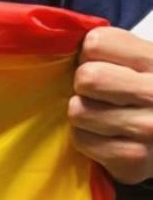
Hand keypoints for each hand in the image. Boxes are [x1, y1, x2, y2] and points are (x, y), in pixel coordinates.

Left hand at [69, 26, 152, 183]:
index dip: (88, 55)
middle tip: (100, 95)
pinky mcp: (134, 158)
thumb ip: (106, 46)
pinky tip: (107, 137)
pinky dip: (87, 139)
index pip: (95, 43)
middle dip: (83, 86)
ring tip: (104, 117)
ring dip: (83, 115)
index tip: (103, 66)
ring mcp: (149, 127)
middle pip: (87, 77)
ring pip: (78, 111)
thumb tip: (56, 41)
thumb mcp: (135, 60)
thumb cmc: (139, 93)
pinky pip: (81, 139)